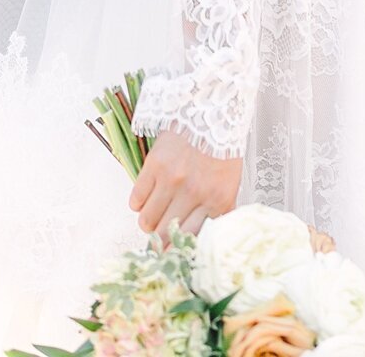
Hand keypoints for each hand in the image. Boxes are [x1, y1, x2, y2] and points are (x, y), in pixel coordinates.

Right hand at [128, 129, 241, 243]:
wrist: (210, 111)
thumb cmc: (221, 150)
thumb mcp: (229, 184)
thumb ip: (218, 212)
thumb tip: (204, 241)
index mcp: (216, 201)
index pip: (191, 241)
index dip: (177, 251)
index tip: (171, 254)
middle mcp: (194, 194)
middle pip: (167, 235)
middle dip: (160, 242)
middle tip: (158, 240)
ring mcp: (172, 180)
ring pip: (148, 221)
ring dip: (147, 223)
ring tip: (151, 217)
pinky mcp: (154, 165)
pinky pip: (136, 199)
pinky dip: (138, 204)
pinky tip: (145, 199)